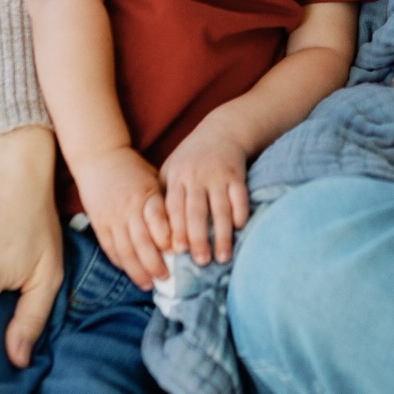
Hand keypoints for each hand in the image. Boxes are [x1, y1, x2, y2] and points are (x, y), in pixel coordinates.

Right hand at [74, 148, 170, 286]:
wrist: (100, 158)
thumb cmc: (134, 170)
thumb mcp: (154, 178)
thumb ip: (165, 202)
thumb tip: (184, 227)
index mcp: (146, 194)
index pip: (157, 218)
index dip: (167, 237)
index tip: (178, 252)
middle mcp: (128, 208)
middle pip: (141, 241)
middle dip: (154, 263)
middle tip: (167, 277)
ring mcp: (111, 217)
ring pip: (124, 250)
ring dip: (137, 270)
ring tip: (149, 284)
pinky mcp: (99, 223)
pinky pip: (109, 248)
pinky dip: (120, 263)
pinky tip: (130, 272)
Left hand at [160, 122, 249, 265]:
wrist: (222, 130)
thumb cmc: (191, 159)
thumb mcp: (171, 170)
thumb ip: (163, 197)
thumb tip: (154, 235)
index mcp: (176, 177)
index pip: (174, 206)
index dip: (176, 228)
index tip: (177, 251)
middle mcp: (196, 176)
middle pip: (196, 211)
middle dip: (198, 238)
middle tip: (200, 262)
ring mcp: (218, 175)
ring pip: (220, 208)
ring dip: (222, 234)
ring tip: (222, 257)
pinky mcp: (237, 174)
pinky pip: (240, 196)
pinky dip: (240, 212)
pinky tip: (239, 229)